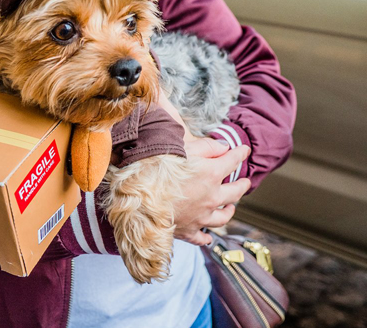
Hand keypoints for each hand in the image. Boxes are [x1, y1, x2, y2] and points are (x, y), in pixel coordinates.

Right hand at [157, 89, 251, 244]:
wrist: (138, 196)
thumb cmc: (157, 168)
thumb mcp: (182, 148)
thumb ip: (206, 147)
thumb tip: (225, 147)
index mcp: (211, 173)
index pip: (233, 161)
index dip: (240, 154)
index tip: (244, 150)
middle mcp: (211, 197)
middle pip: (235, 192)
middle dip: (242, 185)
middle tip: (245, 182)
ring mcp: (201, 216)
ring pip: (223, 217)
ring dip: (229, 211)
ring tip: (231, 207)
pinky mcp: (188, 230)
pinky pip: (201, 237)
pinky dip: (206, 237)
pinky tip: (208, 236)